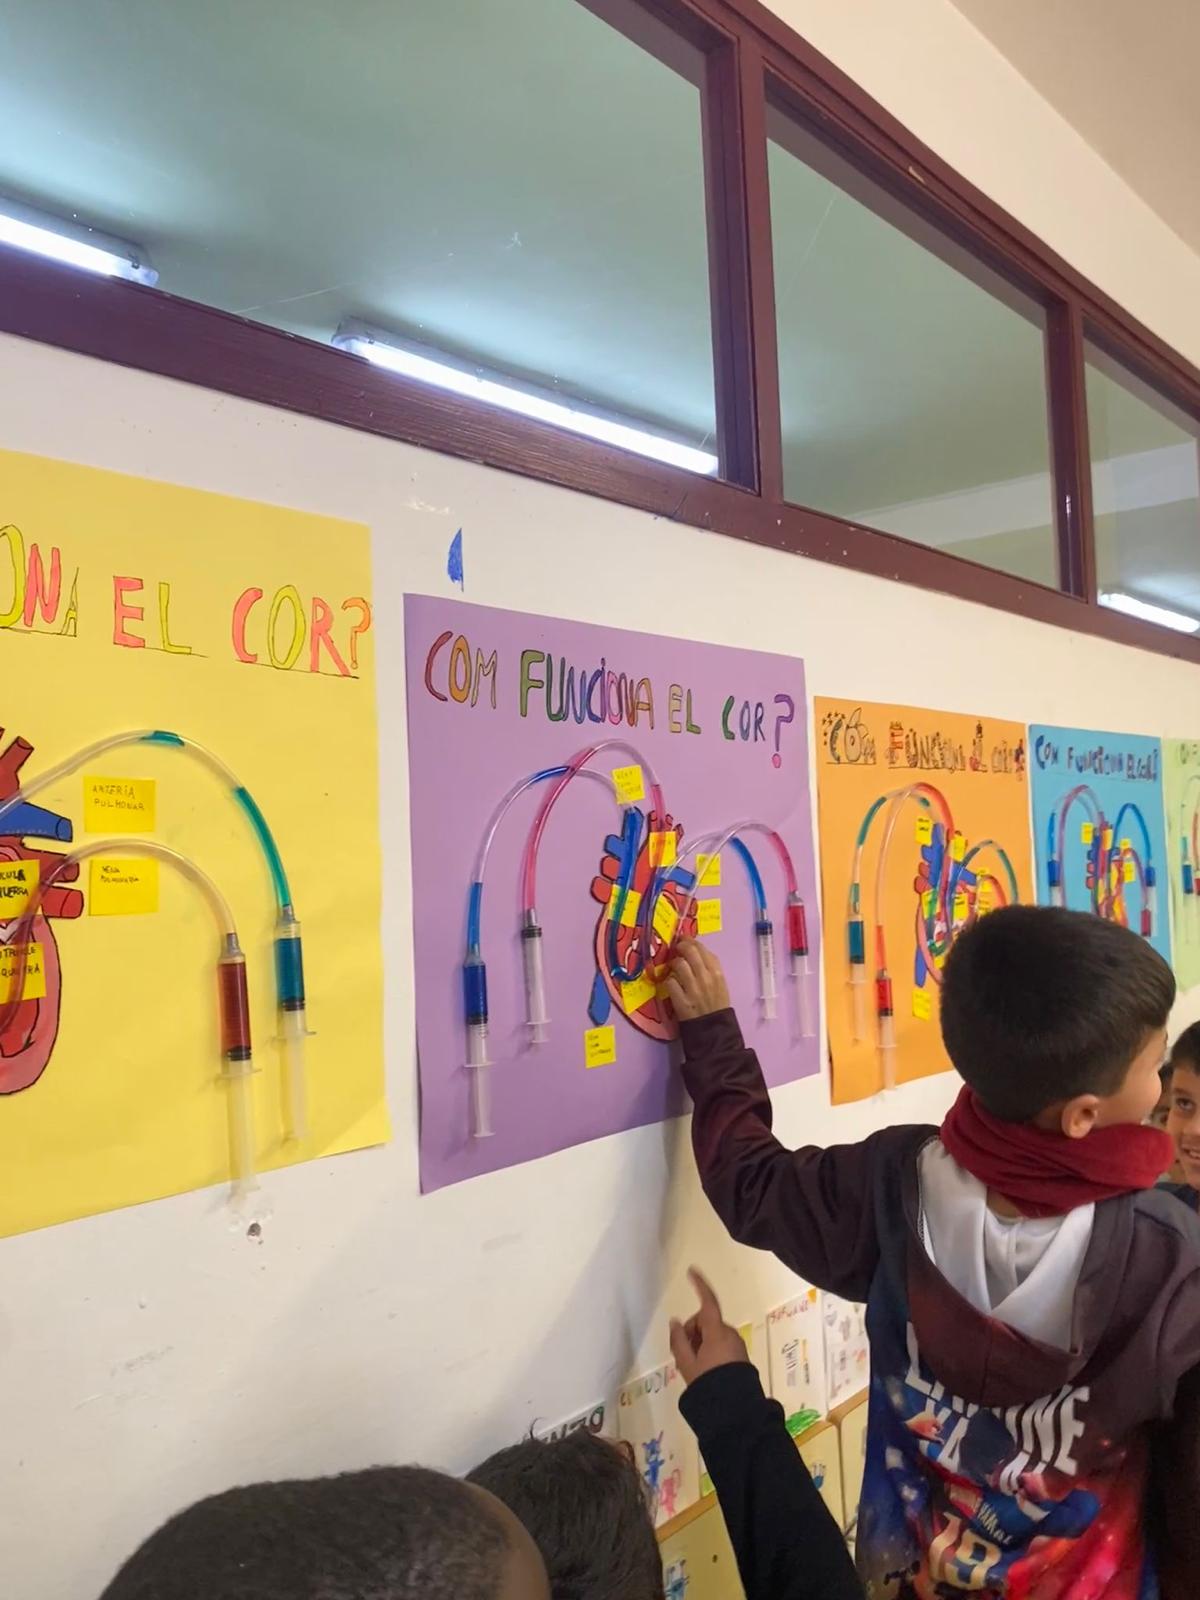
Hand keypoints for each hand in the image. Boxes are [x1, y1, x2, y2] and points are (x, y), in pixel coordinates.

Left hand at [664, 939, 729, 1021]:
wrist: (714, 1028)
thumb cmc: (717, 1004)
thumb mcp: (720, 982)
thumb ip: (710, 966)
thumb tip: (695, 950)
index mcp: (717, 972)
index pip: (702, 949)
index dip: (691, 941)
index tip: (684, 939)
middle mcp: (705, 978)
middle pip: (689, 952)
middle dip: (680, 946)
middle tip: (676, 948)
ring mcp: (693, 989)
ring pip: (678, 964)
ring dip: (673, 964)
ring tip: (673, 967)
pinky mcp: (681, 1001)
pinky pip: (670, 982)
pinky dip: (669, 981)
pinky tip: (672, 984)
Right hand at [669, 1267, 748, 1384]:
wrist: (736, 1410)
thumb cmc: (709, 1384)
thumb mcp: (687, 1365)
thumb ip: (678, 1341)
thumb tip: (675, 1322)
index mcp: (717, 1332)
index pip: (707, 1302)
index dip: (699, 1286)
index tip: (691, 1271)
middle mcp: (729, 1333)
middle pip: (705, 1322)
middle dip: (692, 1332)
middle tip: (682, 1355)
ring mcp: (737, 1345)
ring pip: (712, 1334)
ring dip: (700, 1343)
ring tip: (691, 1367)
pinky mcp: (741, 1356)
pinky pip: (721, 1345)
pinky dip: (710, 1350)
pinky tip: (703, 1370)